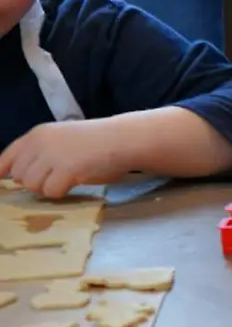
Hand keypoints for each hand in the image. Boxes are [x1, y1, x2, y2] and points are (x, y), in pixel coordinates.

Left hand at [0, 120, 130, 198]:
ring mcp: (53, 156)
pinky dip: (62, 192)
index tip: (2, 180)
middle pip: (19, 176)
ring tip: (68, 178)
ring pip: (33, 186)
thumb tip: (16, 174)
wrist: (123, 139)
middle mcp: (40, 143)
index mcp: (37, 134)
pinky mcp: (66, 170)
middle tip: (56, 176)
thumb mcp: (61, 139)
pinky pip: (51, 192)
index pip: (6, 158)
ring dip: (48, 187)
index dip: (2, 172)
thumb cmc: (97, 141)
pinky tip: (76, 181)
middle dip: (34, 181)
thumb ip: (39, 152)